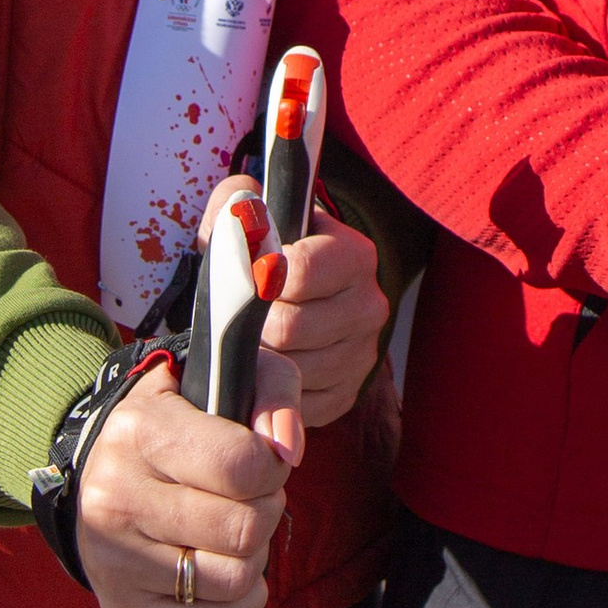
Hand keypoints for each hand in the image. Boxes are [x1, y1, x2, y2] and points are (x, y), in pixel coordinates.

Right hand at [72, 346, 302, 607]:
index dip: (272, 466)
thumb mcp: (224, 378)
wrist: (104, 469)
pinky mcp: (124, 606)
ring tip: (232, 530)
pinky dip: (238, 598)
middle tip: (249, 497)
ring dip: (253, 556)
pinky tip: (223, 565)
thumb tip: (288, 449)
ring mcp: (114, 559)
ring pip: (234, 579)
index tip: (263, 460)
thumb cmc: (180, 423)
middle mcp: (115, 498)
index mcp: (139, 432)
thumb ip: (272, 392)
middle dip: (266, 511)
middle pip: (244, 529)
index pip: (241, 465)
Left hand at [257, 198, 387, 429]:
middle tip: (240, 316)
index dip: (261, 278)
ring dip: (259, 360)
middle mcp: (370, 306)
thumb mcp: (249, 221)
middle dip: (254, 325)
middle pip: (291, 328)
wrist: (285, 301)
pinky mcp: (346, 395)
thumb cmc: (262, 257)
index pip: (300, 272)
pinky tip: (266, 366)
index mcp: (354, 255)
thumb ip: (237, 205)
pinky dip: (271, 390)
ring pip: (291, 369)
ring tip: (251, 341)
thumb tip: (241, 206)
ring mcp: (362, 356)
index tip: (247, 276)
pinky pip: (298, 403)